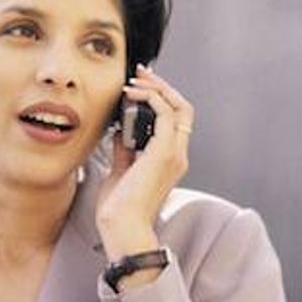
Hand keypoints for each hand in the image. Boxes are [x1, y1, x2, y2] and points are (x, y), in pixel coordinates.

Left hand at [95, 64, 193, 261]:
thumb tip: (119, 131)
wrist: (123, 228)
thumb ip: (124, 150)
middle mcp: (178, 154)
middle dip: (162, 86)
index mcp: (170, 159)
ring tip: (134, 82)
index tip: (141, 85)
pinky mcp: (164, 152)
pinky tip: (131, 95)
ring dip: (156, 88)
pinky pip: (165, 113)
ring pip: (178, 106)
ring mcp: (174, 153)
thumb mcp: (120, 171)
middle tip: (141, 73)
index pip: (176, 119)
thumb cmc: (120, 209)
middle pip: (183, 108)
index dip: (162, 98)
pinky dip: (150, 98)